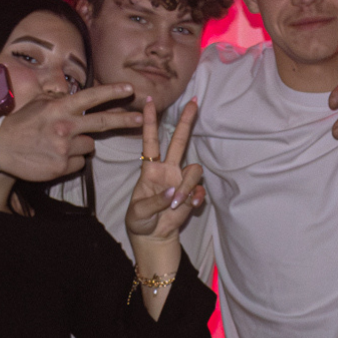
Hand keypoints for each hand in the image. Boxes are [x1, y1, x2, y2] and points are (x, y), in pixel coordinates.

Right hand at [0, 82, 143, 181]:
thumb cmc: (20, 123)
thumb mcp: (38, 104)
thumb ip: (59, 99)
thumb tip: (76, 97)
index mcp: (59, 108)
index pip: (91, 97)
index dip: (112, 92)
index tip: (130, 89)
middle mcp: (64, 127)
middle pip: (103, 123)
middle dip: (125, 120)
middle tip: (142, 118)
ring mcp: (64, 148)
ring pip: (90, 146)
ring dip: (81, 144)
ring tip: (59, 143)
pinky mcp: (62, 167)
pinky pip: (79, 162)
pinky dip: (72, 160)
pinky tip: (54, 156)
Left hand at [124, 98, 206, 240]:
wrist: (153, 236)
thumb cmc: (140, 220)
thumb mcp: (138, 212)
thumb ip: (155, 202)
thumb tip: (173, 193)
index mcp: (150, 169)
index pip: (150, 141)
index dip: (150, 121)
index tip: (148, 101)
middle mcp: (167, 170)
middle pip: (179, 141)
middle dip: (186, 121)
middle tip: (194, 102)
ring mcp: (180, 181)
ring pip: (193, 170)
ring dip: (186, 186)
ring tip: (176, 204)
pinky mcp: (191, 194)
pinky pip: (199, 189)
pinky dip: (194, 198)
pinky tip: (188, 206)